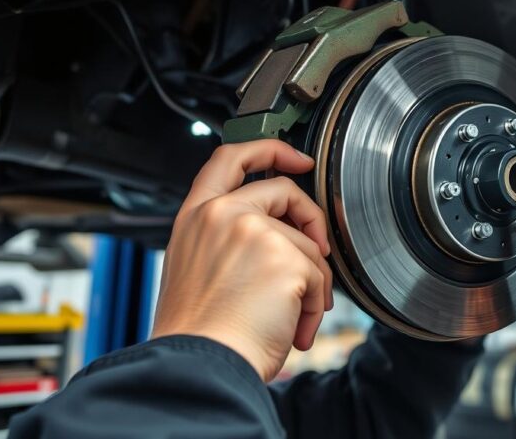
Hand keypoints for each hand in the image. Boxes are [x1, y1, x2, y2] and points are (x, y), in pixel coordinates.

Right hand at [151, 140, 333, 381]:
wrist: (199, 367)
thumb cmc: (200, 334)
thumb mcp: (196, 267)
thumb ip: (227, 237)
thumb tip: (282, 233)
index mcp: (195, 217)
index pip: (230, 158)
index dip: (269, 148)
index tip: (297, 158)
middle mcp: (221, 215)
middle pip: (284, 189)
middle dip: (311, 218)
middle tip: (317, 252)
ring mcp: (253, 231)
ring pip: (308, 242)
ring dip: (311, 284)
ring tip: (290, 317)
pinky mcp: (284, 256)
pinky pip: (320, 275)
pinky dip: (314, 308)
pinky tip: (293, 329)